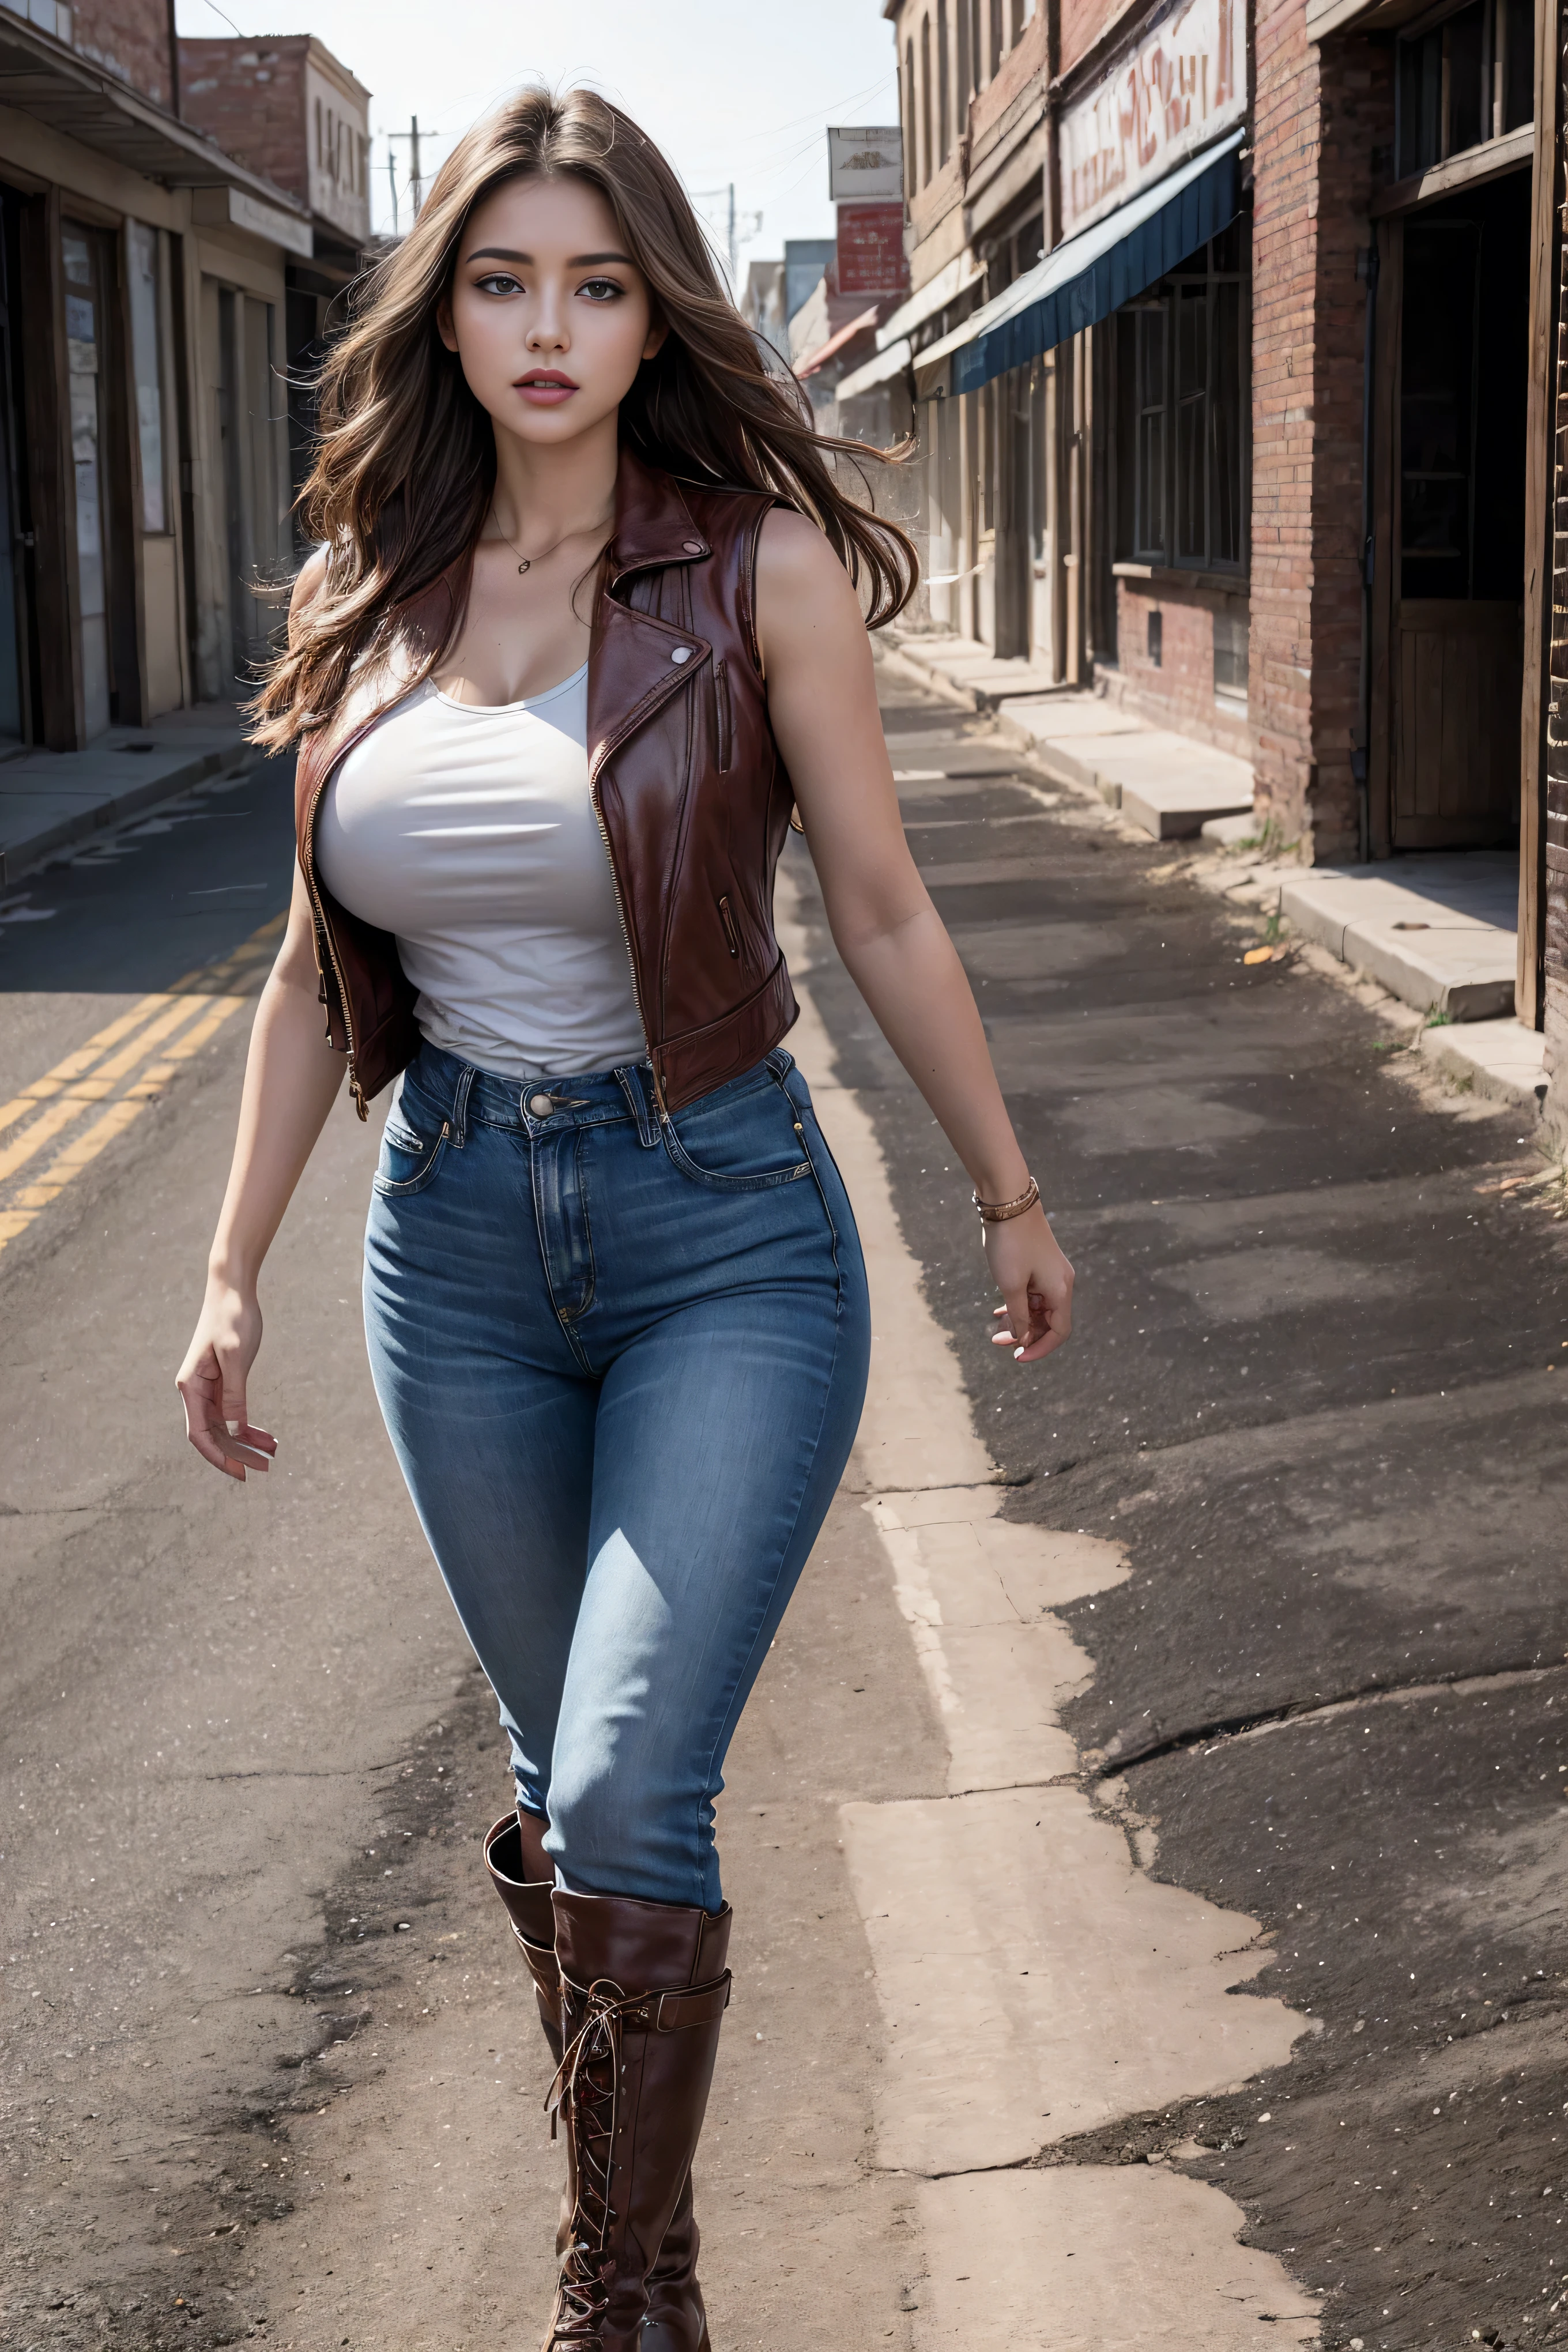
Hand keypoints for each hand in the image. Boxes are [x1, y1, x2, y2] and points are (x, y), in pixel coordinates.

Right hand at [176, 1277, 276, 1480]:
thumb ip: (234, 1393)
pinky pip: (232, 1411)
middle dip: (237, 1453)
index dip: (218, 1456)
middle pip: (214, 1434)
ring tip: (269, 1455)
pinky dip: (247, 1425)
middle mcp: (196, 1390)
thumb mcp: (236, 1355)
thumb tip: (235, 1429)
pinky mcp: (223, 1380)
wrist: (232, 1290)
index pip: (200, 1434)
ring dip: (244, 1442)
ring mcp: (209, 1386)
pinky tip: (264, 1436)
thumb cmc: (232, 1317)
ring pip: (224, 1425)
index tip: (239, 1473)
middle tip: (264, 1468)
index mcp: (191, 1386)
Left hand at [984, 1201, 1073, 1363]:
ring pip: (1039, 1308)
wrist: (1009, 1202)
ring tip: (995, 1326)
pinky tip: (999, 1310)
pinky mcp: (1040, 1264)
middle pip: (1049, 1321)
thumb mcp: (1010, 1286)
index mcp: (1060, 1290)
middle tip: (997, 1340)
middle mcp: (1061, 1283)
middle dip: (1024, 1333)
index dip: (1040, 1348)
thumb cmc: (1010, 1244)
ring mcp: (1052, 1273)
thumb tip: (1023, 1337)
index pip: (1059, 1332)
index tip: (1017, 1356)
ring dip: (1019, 1319)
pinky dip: (1019, 1304)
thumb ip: (1019, 1315)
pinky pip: (1033, 1293)